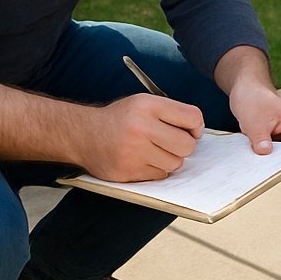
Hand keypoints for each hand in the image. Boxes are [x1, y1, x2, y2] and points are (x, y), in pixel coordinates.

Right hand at [85, 93, 203, 181]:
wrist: (83, 134)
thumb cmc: (118, 119)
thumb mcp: (142, 103)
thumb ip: (170, 112)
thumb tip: (197, 130)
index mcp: (148, 106)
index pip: (192, 117)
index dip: (197, 126)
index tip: (192, 131)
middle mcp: (141, 127)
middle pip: (187, 145)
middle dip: (184, 146)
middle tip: (173, 143)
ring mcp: (134, 151)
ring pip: (175, 163)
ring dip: (169, 159)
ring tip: (154, 151)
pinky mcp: (129, 171)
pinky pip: (160, 175)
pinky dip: (156, 170)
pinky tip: (142, 160)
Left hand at [228, 78, 280, 154]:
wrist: (245, 91)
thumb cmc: (255, 98)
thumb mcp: (255, 121)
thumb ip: (261, 139)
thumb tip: (265, 152)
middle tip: (271, 167)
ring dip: (275, 159)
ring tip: (262, 161)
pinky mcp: (275, 140)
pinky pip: (275, 153)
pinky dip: (267, 156)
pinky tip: (257, 157)